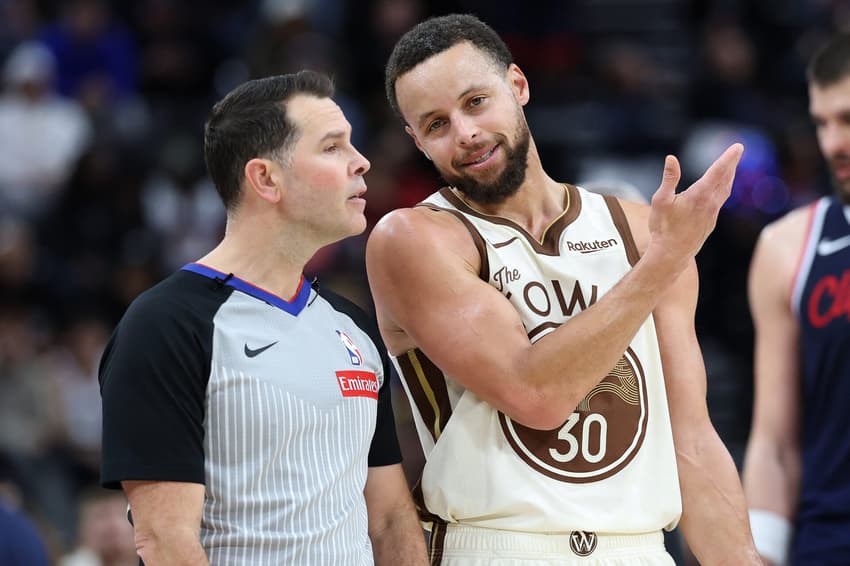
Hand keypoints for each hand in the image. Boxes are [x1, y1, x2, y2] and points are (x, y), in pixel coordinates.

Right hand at [646, 143, 743, 274]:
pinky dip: (724, 189)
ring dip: (729, 176)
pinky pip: (720, 201)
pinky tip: (721, 190)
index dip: (728, 157)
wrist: (671, 254)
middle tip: (738, 151)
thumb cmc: (663, 228)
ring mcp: (712, 214)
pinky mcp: (710, 222)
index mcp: (700, 195)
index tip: (738, 147)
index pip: (718, 171)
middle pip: (725, 179)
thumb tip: (671, 158)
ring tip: (732, 167)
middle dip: (732, 163)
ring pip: (725, 190)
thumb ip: (669, 178)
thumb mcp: (661, 200)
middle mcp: (710, 203)